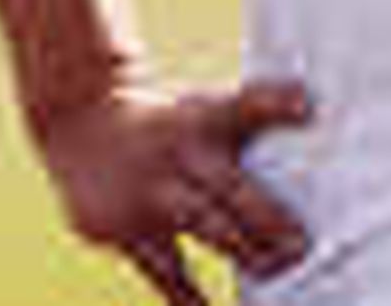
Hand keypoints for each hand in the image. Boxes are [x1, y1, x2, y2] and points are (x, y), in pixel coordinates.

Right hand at [37, 79, 315, 305]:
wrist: (79, 122)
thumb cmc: (166, 126)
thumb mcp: (202, 111)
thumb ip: (253, 117)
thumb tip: (311, 109)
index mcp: (198, 121)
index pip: (241, 107)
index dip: (274, 103)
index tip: (307, 108)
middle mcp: (173, 155)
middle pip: (229, 184)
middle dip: (269, 216)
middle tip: (304, 245)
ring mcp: (144, 194)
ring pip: (202, 226)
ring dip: (243, 252)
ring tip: (275, 278)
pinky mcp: (119, 230)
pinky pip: (163, 273)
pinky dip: (189, 298)